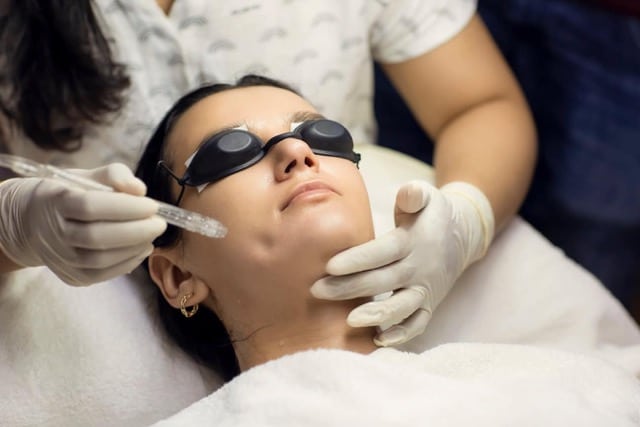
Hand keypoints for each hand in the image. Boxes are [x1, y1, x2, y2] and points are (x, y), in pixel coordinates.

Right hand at [0, 163, 166, 284]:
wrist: (33, 222)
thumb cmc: (68, 194)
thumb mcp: (86, 176)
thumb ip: (115, 175)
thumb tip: (140, 190)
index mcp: (55, 202)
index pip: (91, 207)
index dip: (125, 207)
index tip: (152, 205)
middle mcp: (54, 234)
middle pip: (97, 237)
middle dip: (136, 231)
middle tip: (160, 223)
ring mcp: (62, 259)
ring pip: (101, 260)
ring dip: (135, 248)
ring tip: (152, 234)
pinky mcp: (72, 276)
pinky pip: (104, 274)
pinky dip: (128, 262)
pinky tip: (142, 248)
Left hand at [311, 180, 493, 345]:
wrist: (462, 236)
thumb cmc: (430, 213)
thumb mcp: (426, 196)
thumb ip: (414, 194)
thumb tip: (408, 195)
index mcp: (414, 241)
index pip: (384, 252)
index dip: (359, 260)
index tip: (330, 266)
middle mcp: (421, 268)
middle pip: (384, 281)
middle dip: (350, 288)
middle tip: (317, 290)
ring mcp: (426, 289)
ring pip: (401, 307)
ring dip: (376, 316)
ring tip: (348, 320)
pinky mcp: (429, 304)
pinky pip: (418, 324)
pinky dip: (402, 334)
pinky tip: (377, 340)